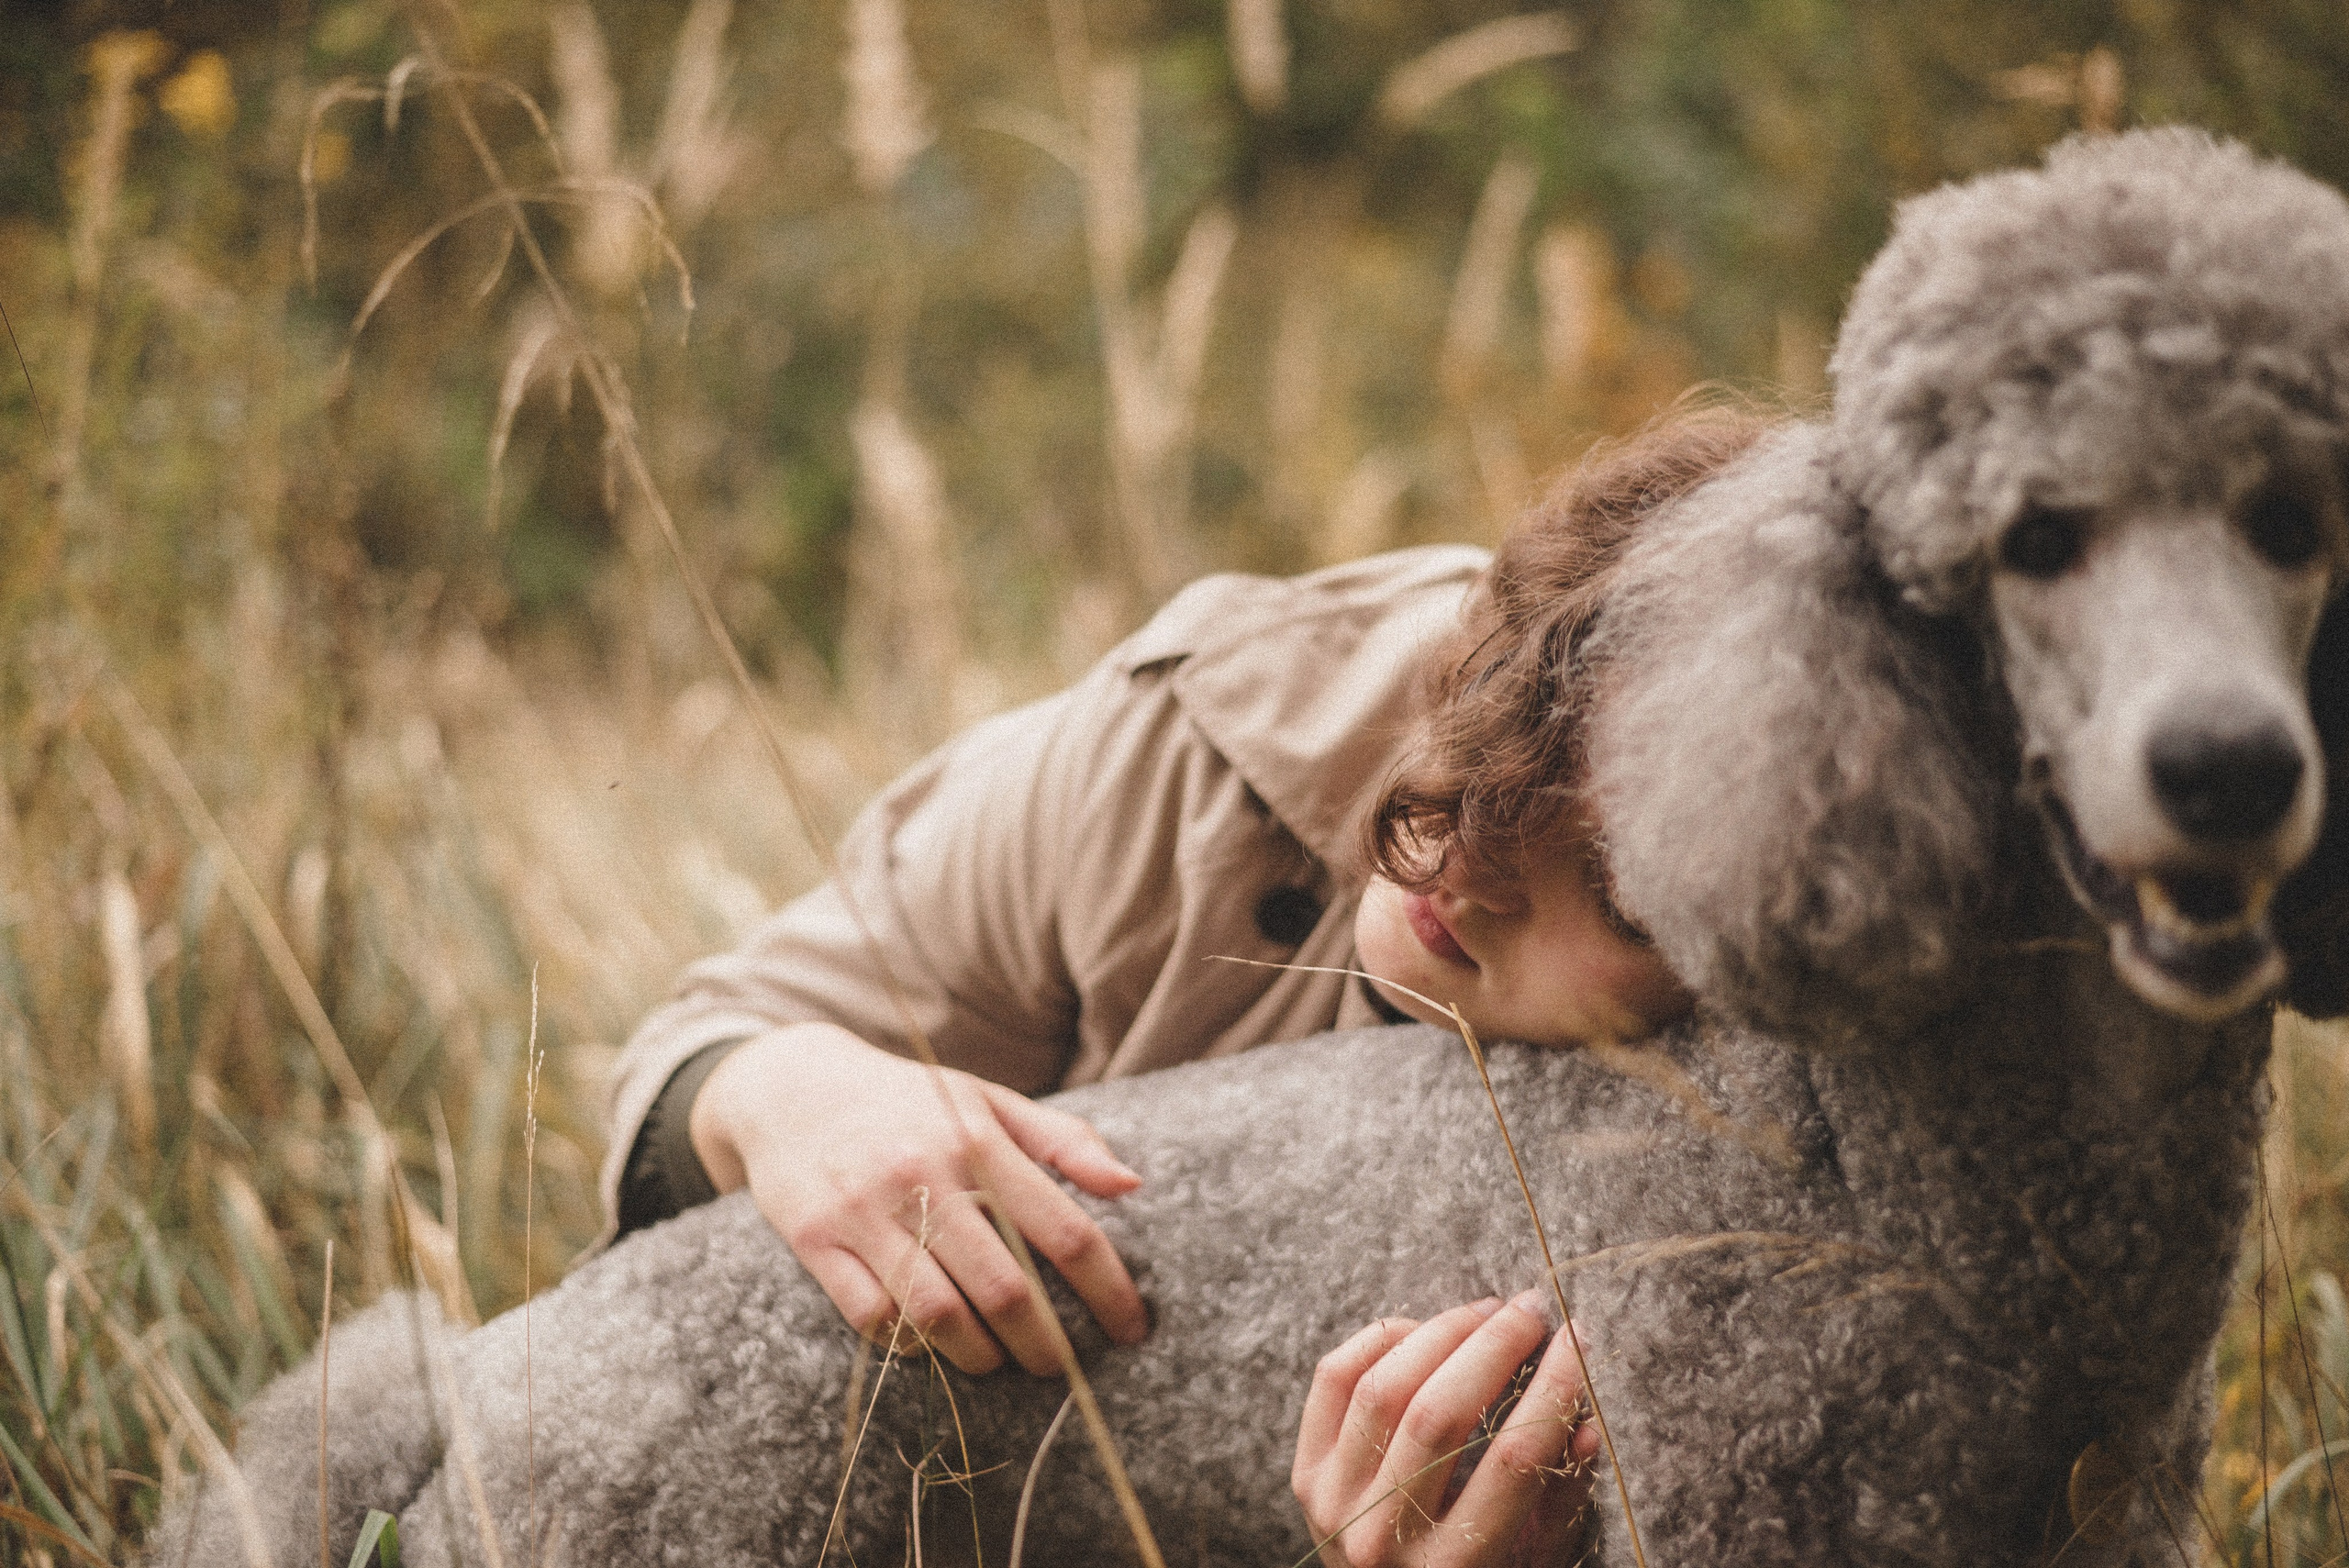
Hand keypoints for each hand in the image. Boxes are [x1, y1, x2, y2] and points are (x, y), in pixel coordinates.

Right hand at [689, 1022, 1149, 1374]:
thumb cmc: (910, 1101)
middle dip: (1045, 1343)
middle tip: (1061, 1364)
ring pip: (939, 1314)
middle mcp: (925, 1175)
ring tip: (998, 1360)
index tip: (1133, 1328)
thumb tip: (1131, 1187)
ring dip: (980, 1355)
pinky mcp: (816, 1240)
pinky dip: (910, 1344)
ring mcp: (866, 1210)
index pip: (1065, 1231)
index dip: (1109, 1290)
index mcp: (978, 1140)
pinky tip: (932, 1345)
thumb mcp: (987, 1101)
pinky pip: (873, 1317)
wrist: (792, 1084)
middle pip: (1006, 1288)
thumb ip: (1063, 1141)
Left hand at [1292, 1292, 1600, 1567]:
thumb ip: (1559, 1495)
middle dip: (1495, 1345)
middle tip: (1531, 1308)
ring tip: (1486, 1312)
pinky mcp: (1305, 1473)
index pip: (1514, 1460)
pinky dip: (1381, 1341)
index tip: (1578, 1337)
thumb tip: (1585, 1422)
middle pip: (1441, 1413)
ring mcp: (1335, 1503)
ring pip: (1386, 1387)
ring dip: (1443, 1332)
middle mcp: (1385, 1537)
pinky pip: (1334, 1379)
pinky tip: (1422, 1331)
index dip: (1553, 1388)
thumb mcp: (1531, 1558)